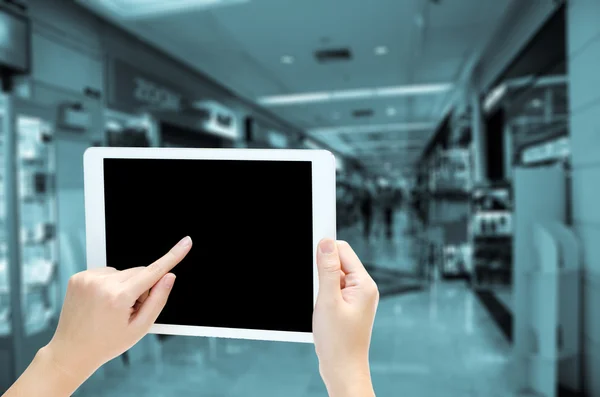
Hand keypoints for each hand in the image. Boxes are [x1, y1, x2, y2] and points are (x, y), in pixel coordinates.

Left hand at [44, 236, 192, 381]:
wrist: (71, 352)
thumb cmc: (107, 343)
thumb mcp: (139, 328)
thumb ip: (158, 300)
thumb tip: (169, 276)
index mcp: (118, 297)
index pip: (153, 271)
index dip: (172, 256)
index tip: (186, 242)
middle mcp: (101, 283)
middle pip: (139, 272)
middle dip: (141, 287)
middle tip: (130, 310)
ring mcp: (87, 278)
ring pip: (123, 272)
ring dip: (124, 285)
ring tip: (112, 308)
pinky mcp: (78, 276)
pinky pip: (106, 273)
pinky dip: (109, 284)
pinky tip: (101, 302)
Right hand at [313, 239, 377, 396]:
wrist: (342, 370)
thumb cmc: (337, 341)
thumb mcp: (328, 301)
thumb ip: (327, 270)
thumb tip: (326, 243)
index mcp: (364, 284)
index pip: (343, 250)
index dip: (325, 251)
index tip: (311, 257)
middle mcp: (364, 289)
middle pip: (339, 262)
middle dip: (322, 272)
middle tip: (319, 293)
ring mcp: (357, 298)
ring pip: (334, 277)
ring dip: (322, 286)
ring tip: (322, 307)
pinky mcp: (349, 307)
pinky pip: (334, 290)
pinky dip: (324, 296)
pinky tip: (322, 312)